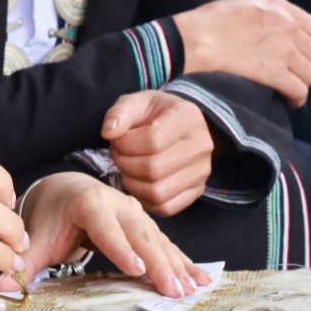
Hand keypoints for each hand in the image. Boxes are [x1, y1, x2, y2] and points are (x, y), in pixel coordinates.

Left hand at [0, 173, 210, 298]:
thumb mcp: (36, 235)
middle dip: (159, 263)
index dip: (120, 246)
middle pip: (140, 234)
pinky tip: (203, 279)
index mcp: (88, 202)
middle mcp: (117, 203)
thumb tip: (1, 285)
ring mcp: (135, 213)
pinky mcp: (145, 224)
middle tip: (174, 290)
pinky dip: (184, 261)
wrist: (66, 189)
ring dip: (177, 264)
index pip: (105, 226)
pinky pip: (167, 244)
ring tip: (193, 288)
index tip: (136, 268)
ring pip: (158, 239)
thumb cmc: (52, 215)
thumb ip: (23, 261)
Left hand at [102, 91, 214, 215]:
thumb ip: (120, 113)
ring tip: (126, 166)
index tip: (116, 138)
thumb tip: (108, 133)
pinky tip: (136, 182)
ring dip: (131, 182)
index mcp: (189, 118)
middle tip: (117, 154)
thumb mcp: (137, 102)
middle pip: (154, 169)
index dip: (125, 143)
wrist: (180, 124)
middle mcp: (202, 146)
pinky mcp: (196, 191)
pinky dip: (144, 199)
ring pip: (158, 192)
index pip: (153, 140)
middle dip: (125, 163)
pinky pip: (165, 207)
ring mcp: (202, 172)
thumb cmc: (155, 113)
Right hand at [173, 0, 310, 106]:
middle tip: (289, 73)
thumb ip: (265, 12)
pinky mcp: (274, 73)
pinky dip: (296, 99)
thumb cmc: (207, 22)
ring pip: (310, 73)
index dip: (307, 43)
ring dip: (300, 83)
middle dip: (304, 64)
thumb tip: (273, 27)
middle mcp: (286, 26)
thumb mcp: (242, 3)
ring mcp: (283, 50)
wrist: (191, 40)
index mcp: (277, 6)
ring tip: (287, 89)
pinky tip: (287, 101)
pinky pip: (300, 90)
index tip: (296, 53)